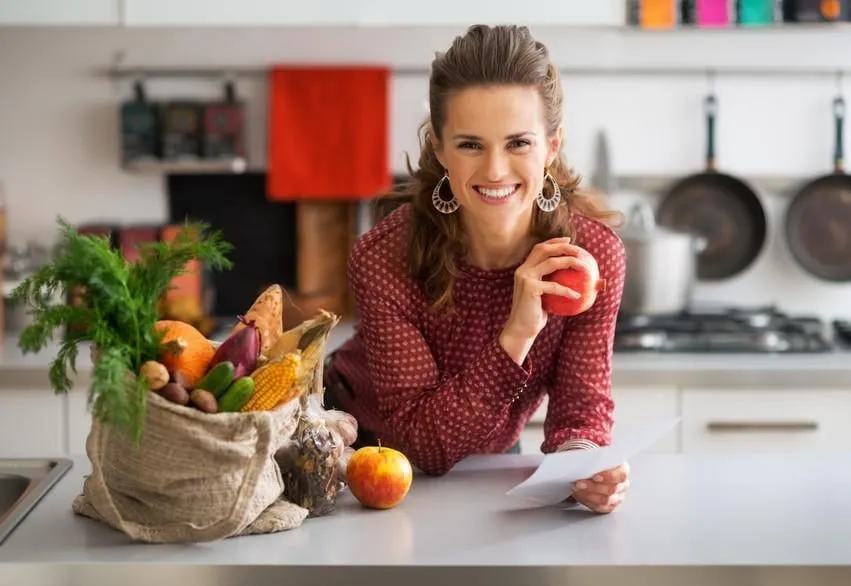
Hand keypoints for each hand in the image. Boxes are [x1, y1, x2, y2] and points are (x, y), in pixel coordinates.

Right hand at [499, 237, 588, 362]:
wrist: (521, 329)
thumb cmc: (535, 315)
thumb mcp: (545, 297)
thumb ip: (553, 285)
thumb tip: (576, 280)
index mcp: (524, 270)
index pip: (539, 249)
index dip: (553, 242)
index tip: (568, 241)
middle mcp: (523, 270)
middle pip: (544, 250)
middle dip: (562, 246)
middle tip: (579, 250)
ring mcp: (525, 278)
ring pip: (551, 262)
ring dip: (570, 261)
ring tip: (584, 267)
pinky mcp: (530, 288)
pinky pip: (555, 286)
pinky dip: (568, 290)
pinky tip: (578, 295)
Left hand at [570, 462, 629, 513]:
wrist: (593, 471)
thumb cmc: (596, 463)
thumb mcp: (596, 456)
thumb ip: (594, 457)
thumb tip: (584, 459)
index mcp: (623, 470)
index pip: (621, 475)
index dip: (609, 476)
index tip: (594, 476)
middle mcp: (623, 485)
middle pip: (611, 489)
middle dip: (592, 486)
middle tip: (579, 483)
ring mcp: (618, 497)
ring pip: (605, 500)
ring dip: (588, 494)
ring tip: (576, 488)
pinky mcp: (610, 506)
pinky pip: (599, 507)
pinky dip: (587, 501)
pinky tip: (579, 494)